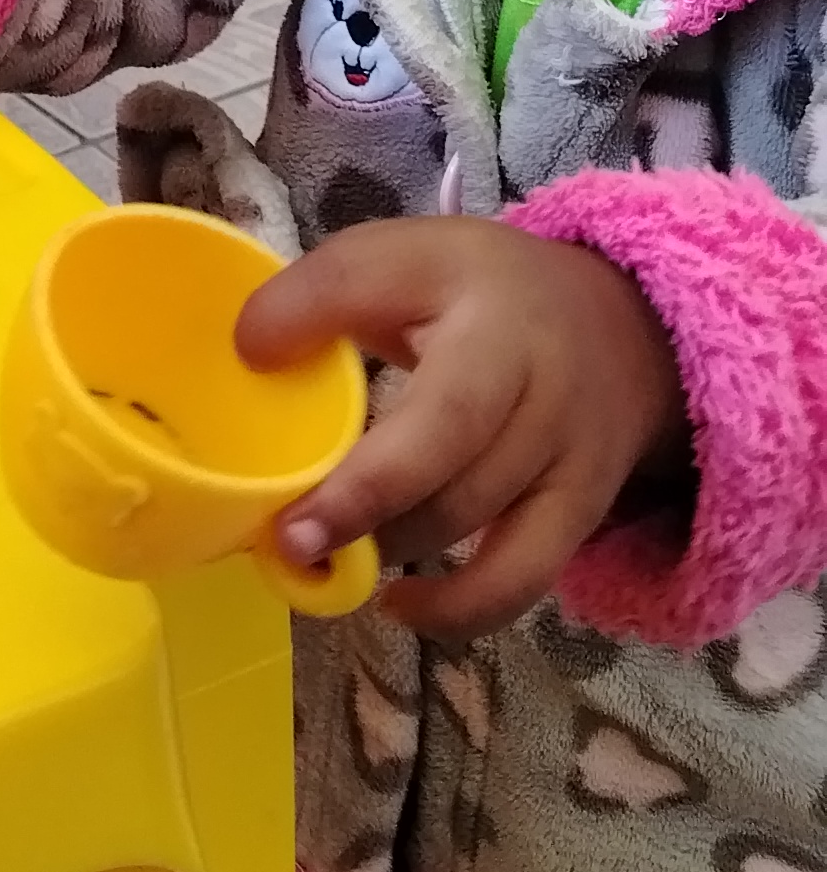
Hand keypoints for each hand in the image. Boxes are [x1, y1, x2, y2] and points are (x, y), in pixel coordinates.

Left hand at [237, 218, 687, 635]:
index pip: (391, 308)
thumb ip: (326, 294)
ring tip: (319, 556)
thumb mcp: (406, 262)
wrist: (623, 331)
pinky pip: (522, 578)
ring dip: (386, 543)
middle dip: (360, 495)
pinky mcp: (582, 510)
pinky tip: (396, 603)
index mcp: (475, 293)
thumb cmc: (480, 297)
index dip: (321, 346)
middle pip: (447, 435)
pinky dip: (456, 609)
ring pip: (471, 512)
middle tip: (286, 538)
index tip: (259, 388)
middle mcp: (533, 369)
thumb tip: (248, 351)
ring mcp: (567, 445)